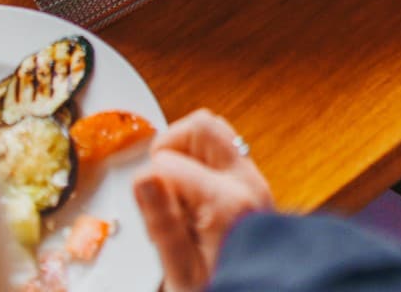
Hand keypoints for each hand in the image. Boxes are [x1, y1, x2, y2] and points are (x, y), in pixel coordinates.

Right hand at [133, 108, 272, 291]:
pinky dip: (202, 158)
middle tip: (161, 184)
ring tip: (178, 190)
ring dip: (187, 149)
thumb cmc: (222, 289)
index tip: (152, 216)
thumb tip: (144, 177)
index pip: (168, 161)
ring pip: (215, 130)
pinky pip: (224, 147)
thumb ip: (163, 222)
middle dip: (170, 145)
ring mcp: (254, 178)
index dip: (149, 185)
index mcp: (227, 202)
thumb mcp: (183, 271)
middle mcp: (246, 181)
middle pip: (201, 125)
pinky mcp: (255, 182)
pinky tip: (195, 193)